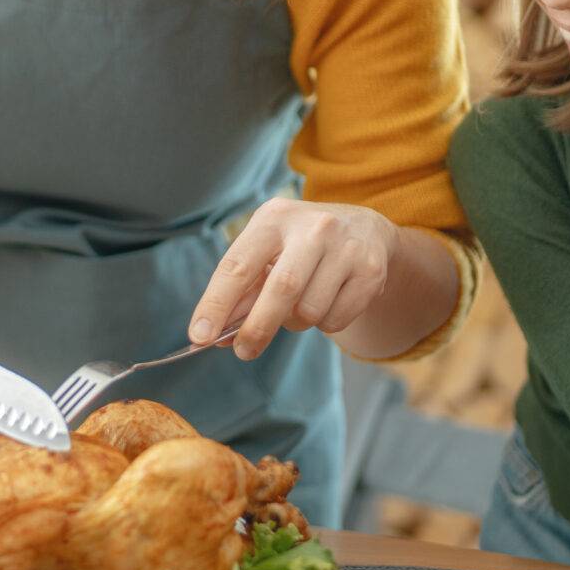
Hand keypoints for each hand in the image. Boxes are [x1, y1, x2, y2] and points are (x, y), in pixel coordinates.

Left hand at [188, 198, 397, 361]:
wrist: (363, 227)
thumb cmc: (300, 245)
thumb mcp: (268, 251)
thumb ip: (242, 291)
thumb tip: (215, 335)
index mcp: (274, 218)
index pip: (237, 265)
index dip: (215, 303)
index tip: (199, 336)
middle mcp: (313, 227)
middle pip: (280, 289)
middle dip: (257, 328)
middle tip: (243, 351)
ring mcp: (346, 247)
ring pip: (309, 311)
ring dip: (295, 323)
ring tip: (299, 306)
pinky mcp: (370, 271)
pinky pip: (336, 320)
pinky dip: (324, 323)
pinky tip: (328, 300)